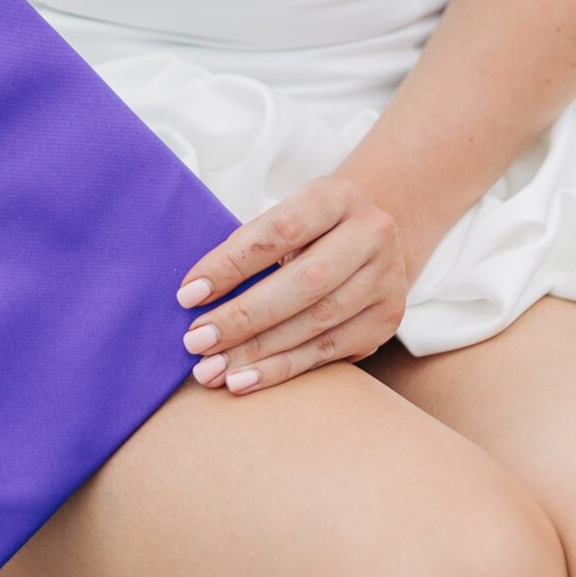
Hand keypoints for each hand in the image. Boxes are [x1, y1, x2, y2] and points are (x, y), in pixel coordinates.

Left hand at [174, 173, 409, 393]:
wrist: (373, 236)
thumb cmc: (311, 228)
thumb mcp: (288, 216)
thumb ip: (251, 246)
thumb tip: (197, 294)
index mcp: (337, 196)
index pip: (280, 230)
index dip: (232, 264)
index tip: (188, 294)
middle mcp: (371, 234)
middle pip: (303, 283)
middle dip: (243, 317)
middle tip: (196, 342)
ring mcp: (385, 280)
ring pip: (316, 323)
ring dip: (258, 352)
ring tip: (212, 370)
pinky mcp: (386, 320)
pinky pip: (329, 352)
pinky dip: (282, 369)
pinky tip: (244, 380)